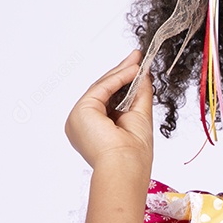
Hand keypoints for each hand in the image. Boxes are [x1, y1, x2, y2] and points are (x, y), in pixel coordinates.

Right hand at [64, 49, 152, 167]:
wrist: (126, 165)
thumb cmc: (133, 153)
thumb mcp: (140, 116)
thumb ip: (140, 93)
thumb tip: (143, 74)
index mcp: (95, 129)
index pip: (108, 100)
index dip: (123, 82)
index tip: (138, 68)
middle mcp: (83, 124)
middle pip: (102, 91)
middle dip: (121, 72)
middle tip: (137, 57)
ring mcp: (79, 117)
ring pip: (101, 87)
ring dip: (121, 72)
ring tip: (138, 61)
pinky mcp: (81, 111)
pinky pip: (101, 88)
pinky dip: (118, 78)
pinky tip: (133, 71)